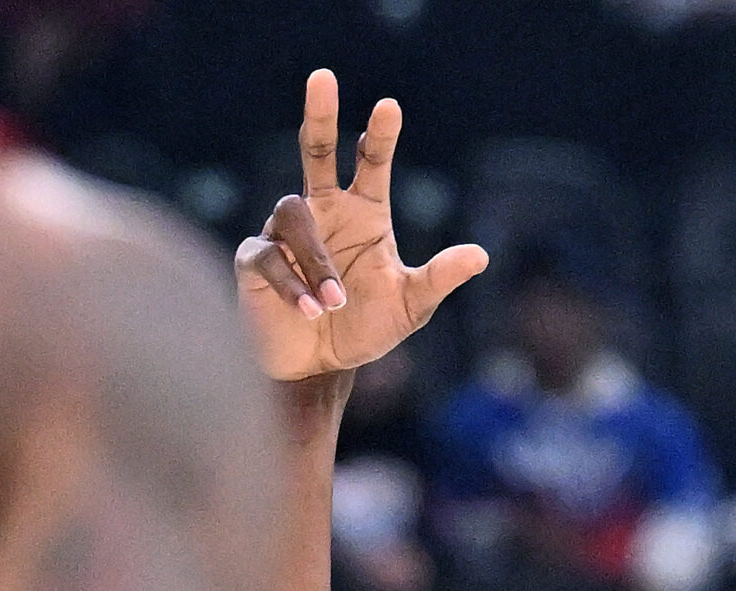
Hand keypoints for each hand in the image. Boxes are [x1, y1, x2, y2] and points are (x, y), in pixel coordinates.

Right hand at [237, 70, 489, 381]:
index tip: (389, 106)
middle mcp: (324, 212)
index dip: (378, 136)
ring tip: (335, 304)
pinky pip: (268, 258)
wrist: (320, 368)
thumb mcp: (410, 306)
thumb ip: (439, 279)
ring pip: (294, 215)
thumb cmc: (365, 330)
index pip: (371, 163)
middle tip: (324, 77)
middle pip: (317, 150)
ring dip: (317, 261)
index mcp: (363, 214)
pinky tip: (310, 310)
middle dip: (320, 115)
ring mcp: (284, 233)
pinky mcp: (254, 261)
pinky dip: (291, 284)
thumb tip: (481, 255)